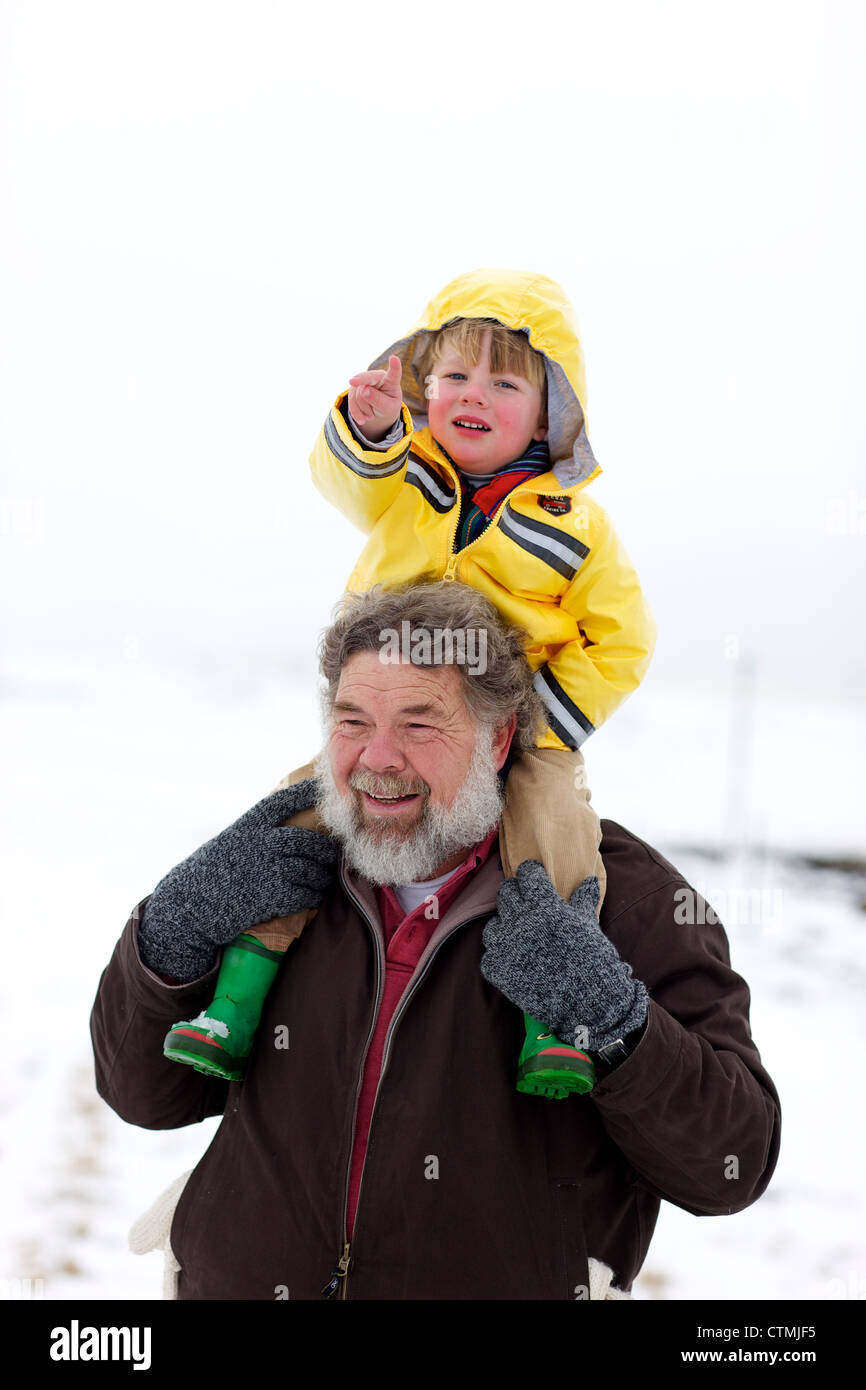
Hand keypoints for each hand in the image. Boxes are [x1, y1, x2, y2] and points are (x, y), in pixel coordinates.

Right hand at [137, 780, 339, 980]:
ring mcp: (267, 870)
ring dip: (322, 877)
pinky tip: (313, 896)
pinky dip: (313, 896)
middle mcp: (261, 843)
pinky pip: (305, 894)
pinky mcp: (271, 897)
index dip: (307, 793)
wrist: (189, 905)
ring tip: (323, 879)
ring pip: (311, 870)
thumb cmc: (211, 871)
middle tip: (332, 854)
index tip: (324, 790)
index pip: (285, 801)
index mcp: (250, 825)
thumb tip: (292, 826)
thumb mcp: (232, 840)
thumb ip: (259, 832)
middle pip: (308, 841)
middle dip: (325, 849)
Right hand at [347, 355, 402, 439]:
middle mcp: (376, 377)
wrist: (379, 410)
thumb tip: (364, 390)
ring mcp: (363, 382)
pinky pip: (351, 402)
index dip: (394, 367)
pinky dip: (357, 413)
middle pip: (368, 378)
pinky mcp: (354, 389)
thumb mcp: (388, 408)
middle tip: (352, 382)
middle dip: (360, 380)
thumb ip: (380, 401)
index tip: (394, 358)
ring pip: (359, 395)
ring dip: (365, 409)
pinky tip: (363, 419)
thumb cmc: (388, 406)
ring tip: (373, 414)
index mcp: (391, 381)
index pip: (394, 374)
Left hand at [480, 862, 647, 1050]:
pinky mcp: (496, 968)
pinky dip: (500, 956)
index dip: (531, 874)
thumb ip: (583, 900)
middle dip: (516, 895)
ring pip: (493, 924)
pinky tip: (514, 961)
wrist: (587, 1002)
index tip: (534, 878)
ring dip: (504, 926)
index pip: (527, 875)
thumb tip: (589, 880)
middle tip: (526, 904)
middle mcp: (520, 921)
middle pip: (506, 893)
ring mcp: (505, 945)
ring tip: (519, 935)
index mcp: (544, 906)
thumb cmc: (593, 960)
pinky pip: (489, 954)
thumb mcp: (589, 926)